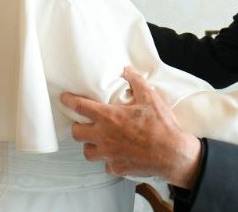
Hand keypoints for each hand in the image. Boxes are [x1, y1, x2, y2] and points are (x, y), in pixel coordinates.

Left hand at [61, 66, 201, 188]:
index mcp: (110, 117)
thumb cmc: (161, 126)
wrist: (172, 153)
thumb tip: (127, 70)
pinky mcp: (117, 167)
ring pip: (87, 152)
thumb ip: (136, 82)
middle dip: (78, 127)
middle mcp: (104, 137)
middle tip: (85, 123)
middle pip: (77, 133)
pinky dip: (109, 160)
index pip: (81, 107)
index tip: (65, 98)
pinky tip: (117, 154)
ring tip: (99, 140)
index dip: (70, 101)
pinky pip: (106, 164)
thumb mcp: (150, 98)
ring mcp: (109, 154)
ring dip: (91, 145)